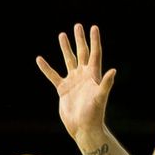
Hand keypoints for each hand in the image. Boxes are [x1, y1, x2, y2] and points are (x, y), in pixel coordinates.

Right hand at [36, 24, 116, 140]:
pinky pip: (53, 75)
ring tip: (62, 35)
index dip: (94, 40)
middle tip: (78, 26)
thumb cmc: (94, 114)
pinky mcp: (62, 89)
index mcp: (93, 76)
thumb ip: (106, 84)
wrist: (83, 128)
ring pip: (68, 61)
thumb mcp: (101, 98)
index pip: (94, 54)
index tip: (93, 27)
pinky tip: (40, 59)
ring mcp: (73, 81)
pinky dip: (46, 68)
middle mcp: (83, 76)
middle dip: (80, 39)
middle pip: (81, 53)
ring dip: (65, 48)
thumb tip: (114, 71)